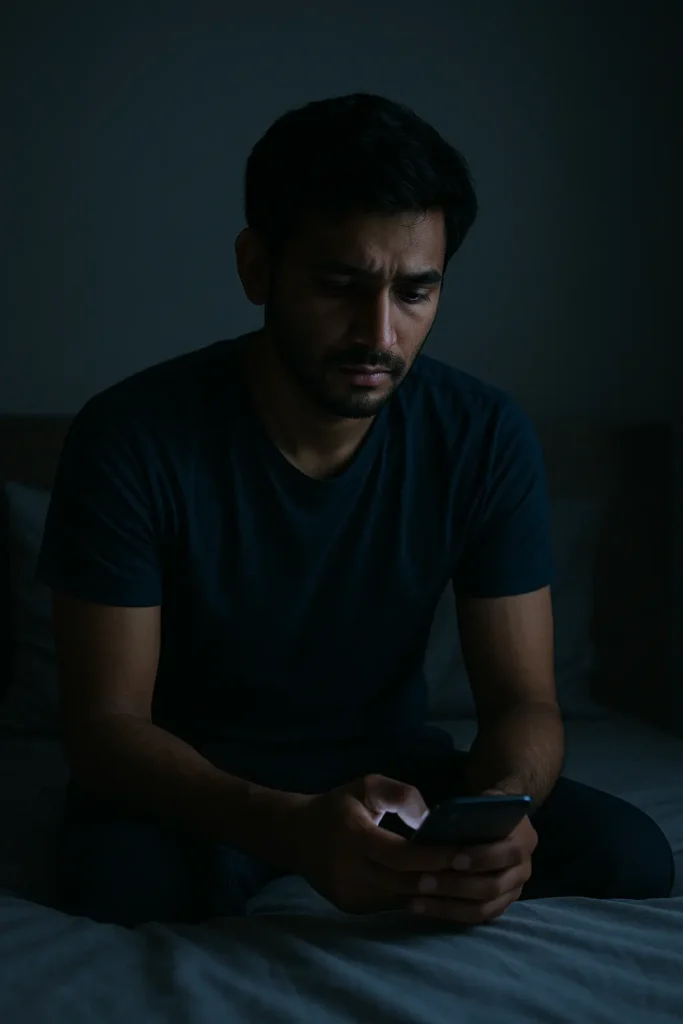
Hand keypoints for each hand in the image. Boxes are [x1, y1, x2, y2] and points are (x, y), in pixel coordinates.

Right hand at [286, 774, 469, 914]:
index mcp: (353, 836)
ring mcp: (348, 894)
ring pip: (401, 899)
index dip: (434, 857)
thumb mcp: (367, 786)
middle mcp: (349, 870)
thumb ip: (401, 795)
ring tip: (460, 880)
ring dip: (431, 892)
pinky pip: (390, 905)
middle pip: (405, 883)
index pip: (400, 855)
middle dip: (441, 878)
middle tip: (472, 870)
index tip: (464, 852)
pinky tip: (433, 886)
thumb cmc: (338, 806)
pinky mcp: (350, 907)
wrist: (295, 835)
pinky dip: (413, 897)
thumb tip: (430, 820)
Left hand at [409, 796, 537, 924]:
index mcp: (524, 839)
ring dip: (447, 905)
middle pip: (493, 886)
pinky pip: (475, 917)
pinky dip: (448, 913)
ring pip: (482, 908)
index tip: (454, 860)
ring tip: (417, 900)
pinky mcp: (499, 906)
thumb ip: (469, 812)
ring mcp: (512, 892)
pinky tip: (421, 907)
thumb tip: (439, 824)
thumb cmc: (484, 809)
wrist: (498, 823)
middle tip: (423, 882)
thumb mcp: (482, 802)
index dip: (482, 858)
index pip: (509, 853)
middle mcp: (523, 870)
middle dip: (456, 886)